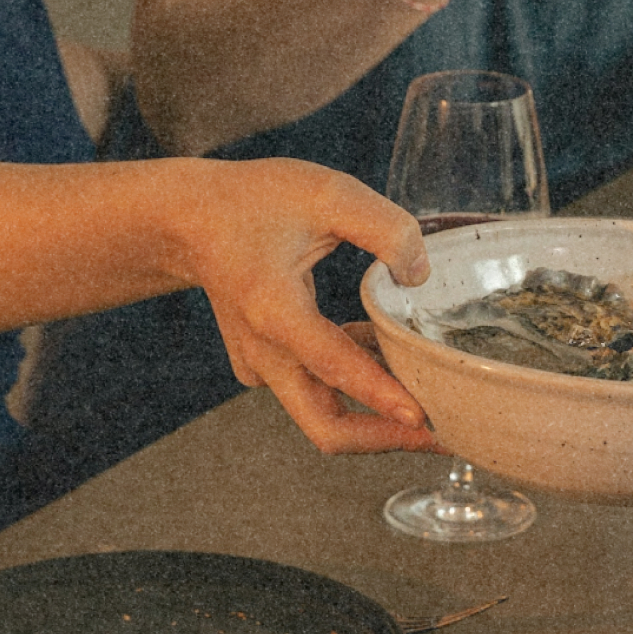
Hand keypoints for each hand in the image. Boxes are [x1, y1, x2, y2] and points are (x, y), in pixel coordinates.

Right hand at [166, 158, 436, 453]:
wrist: (188, 218)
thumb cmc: (251, 202)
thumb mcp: (326, 194)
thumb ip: (384, 228)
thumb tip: (420, 276)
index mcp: (273, 311)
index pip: (334, 368)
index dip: (381, 397)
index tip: (423, 420)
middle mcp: (263, 352)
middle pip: (327, 426)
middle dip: (386, 439)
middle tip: (443, 436)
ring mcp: (261, 365)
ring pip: (323, 416)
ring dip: (376, 414)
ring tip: (432, 393)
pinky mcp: (265, 367)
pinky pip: (315, 392)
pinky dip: (354, 385)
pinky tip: (388, 355)